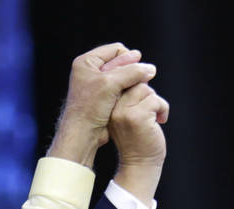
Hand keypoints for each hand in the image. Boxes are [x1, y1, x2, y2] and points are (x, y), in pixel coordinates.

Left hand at [47, 43, 156, 167]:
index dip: (129, 58)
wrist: (83, 134)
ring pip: (123, 78)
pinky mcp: (104, 99)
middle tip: (142, 81)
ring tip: (139, 91)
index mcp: (87, 62)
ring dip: (133, 83)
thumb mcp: (111, 84)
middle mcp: (91, 72)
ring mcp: (98, 86)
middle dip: (133, 71)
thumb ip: (132, 72)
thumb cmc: (90, 108)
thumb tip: (150, 69)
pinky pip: (122, 90)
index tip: (137, 70)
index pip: (116, 49)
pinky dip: (130, 93)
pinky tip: (134, 99)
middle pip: (121, 63)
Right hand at [108, 81, 168, 206]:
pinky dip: (163, 109)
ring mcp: (124, 112)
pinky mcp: (137, 117)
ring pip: (146, 90)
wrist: (140, 166)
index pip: (122, 81)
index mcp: (107, 107)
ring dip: (156, 102)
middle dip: (148, 95)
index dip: (137, 86)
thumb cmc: (137, 142)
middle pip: (134, 82)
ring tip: (156, 117)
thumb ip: (129, 99)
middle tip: (152, 111)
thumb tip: (143, 75)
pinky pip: (155, 100)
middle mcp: (112, 108)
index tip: (144, 102)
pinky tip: (160, 121)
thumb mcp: (127, 117)